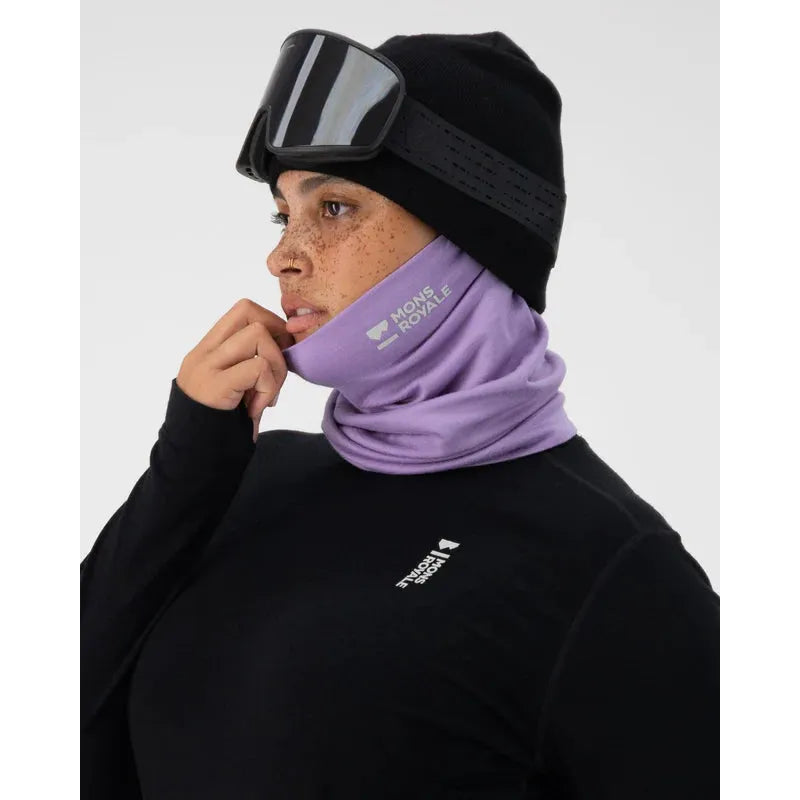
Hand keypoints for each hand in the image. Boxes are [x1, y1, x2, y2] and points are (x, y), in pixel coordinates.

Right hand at [176, 298, 293, 441]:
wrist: (198, 460)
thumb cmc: (224, 426)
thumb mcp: (237, 387)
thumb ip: (250, 362)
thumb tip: (286, 342)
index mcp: (207, 350)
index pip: (243, 310)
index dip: (271, 323)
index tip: (279, 355)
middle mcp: (203, 353)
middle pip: (249, 311)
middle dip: (276, 338)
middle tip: (277, 372)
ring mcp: (206, 367)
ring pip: (257, 335)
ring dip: (275, 367)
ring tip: (266, 395)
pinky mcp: (214, 385)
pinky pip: (258, 367)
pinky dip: (268, 387)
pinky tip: (258, 408)